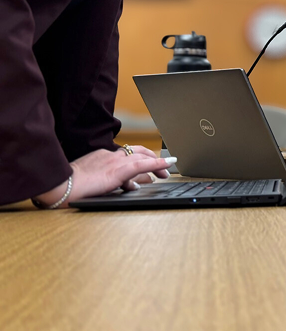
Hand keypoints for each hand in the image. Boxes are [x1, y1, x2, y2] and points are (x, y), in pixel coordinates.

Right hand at [34, 146, 174, 207]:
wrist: (62, 186)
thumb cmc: (71, 187)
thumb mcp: (92, 181)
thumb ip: (109, 180)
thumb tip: (128, 184)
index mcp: (102, 156)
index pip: (126, 154)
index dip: (141, 157)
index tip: (149, 164)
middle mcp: (111, 156)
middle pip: (138, 153)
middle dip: (153, 160)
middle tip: (163, 170)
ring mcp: (115, 161)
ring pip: (143, 158)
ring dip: (158, 164)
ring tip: (166, 172)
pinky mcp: (119, 170)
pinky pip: (143, 164)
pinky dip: (158, 163)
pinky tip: (168, 164)